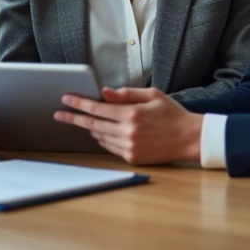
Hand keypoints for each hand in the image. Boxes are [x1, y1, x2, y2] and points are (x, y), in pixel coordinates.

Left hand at [54, 87, 202, 164]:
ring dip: (90, 128)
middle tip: (59, 114)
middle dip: (74, 118)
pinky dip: (103, 139)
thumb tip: (103, 92)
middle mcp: (128, 132)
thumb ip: (125, 93)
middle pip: (92, 124)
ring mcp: (129, 147)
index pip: (97, 107)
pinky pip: (110, 147)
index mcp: (131, 114)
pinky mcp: (132, 158)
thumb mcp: (152, 95)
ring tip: (84, 121)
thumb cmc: (171, 114)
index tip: (66, 100)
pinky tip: (101, 133)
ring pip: (100, 137)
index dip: (79, 103)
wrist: (189, 138)